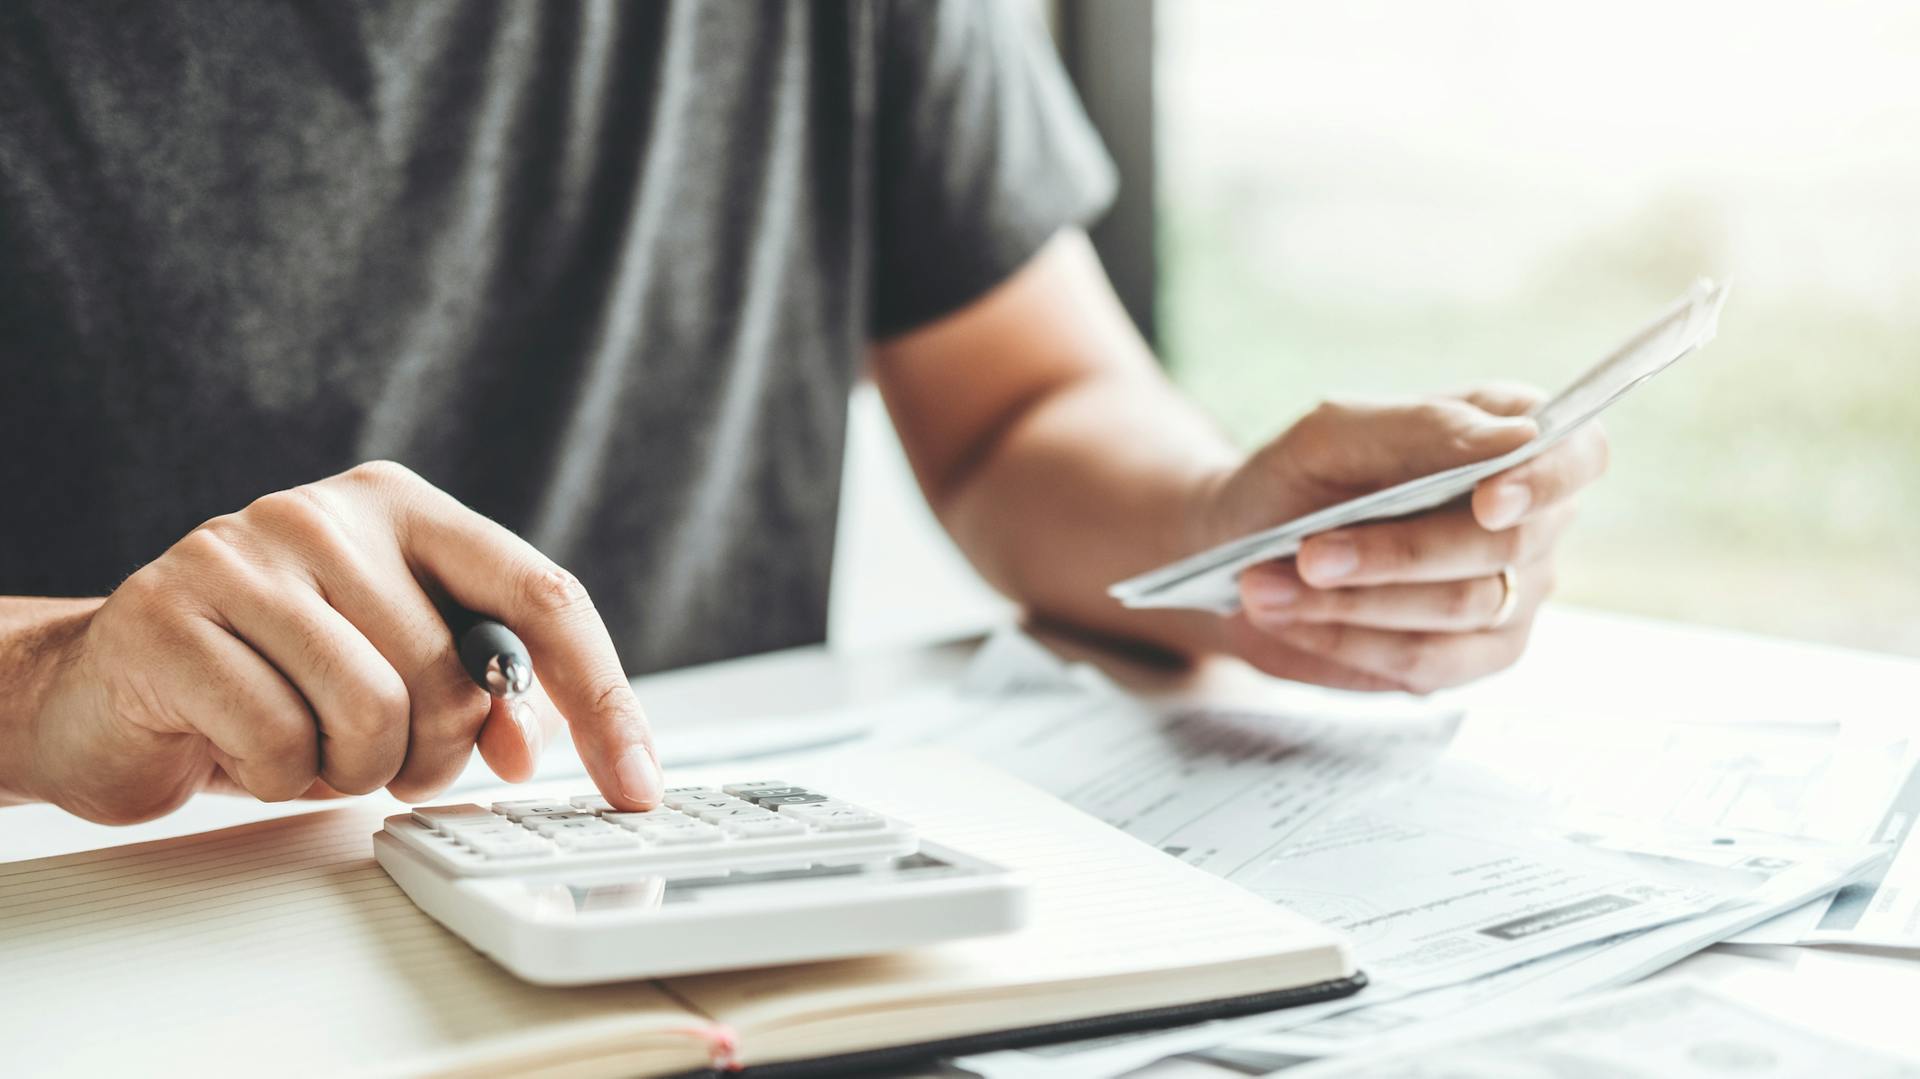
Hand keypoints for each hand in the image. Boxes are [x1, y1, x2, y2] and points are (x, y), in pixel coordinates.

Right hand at [21, 461, 660, 823]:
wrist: (107, 686)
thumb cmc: (272, 678)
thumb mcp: (395, 671)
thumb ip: (480, 690)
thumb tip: (529, 741)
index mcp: (405, 509)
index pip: (543, 595)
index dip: (601, 699)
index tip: (637, 782)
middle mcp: (330, 514)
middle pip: (460, 677)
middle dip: (432, 754)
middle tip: (373, 755)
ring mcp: (244, 552)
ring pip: (378, 713)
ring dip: (353, 771)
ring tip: (306, 746)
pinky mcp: (171, 614)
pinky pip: (282, 743)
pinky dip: (278, 778)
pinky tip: (242, 746)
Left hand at [1198, 385, 1607, 692]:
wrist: (1241, 547)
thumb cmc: (1299, 477)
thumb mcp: (1336, 433)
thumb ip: (1422, 428)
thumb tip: (1516, 438)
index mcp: (1511, 438)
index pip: (1577, 455)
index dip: (1543, 481)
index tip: (1487, 502)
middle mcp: (1532, 520)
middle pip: (1508, 546)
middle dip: (1400, 553)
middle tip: (1308, 553)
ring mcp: (1512, 595)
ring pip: (1461, 607)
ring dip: (1355, 601)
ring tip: (1265, 585)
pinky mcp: (1472, 658)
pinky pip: (1430, 662)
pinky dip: (1350, 641)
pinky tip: (1289, 618)